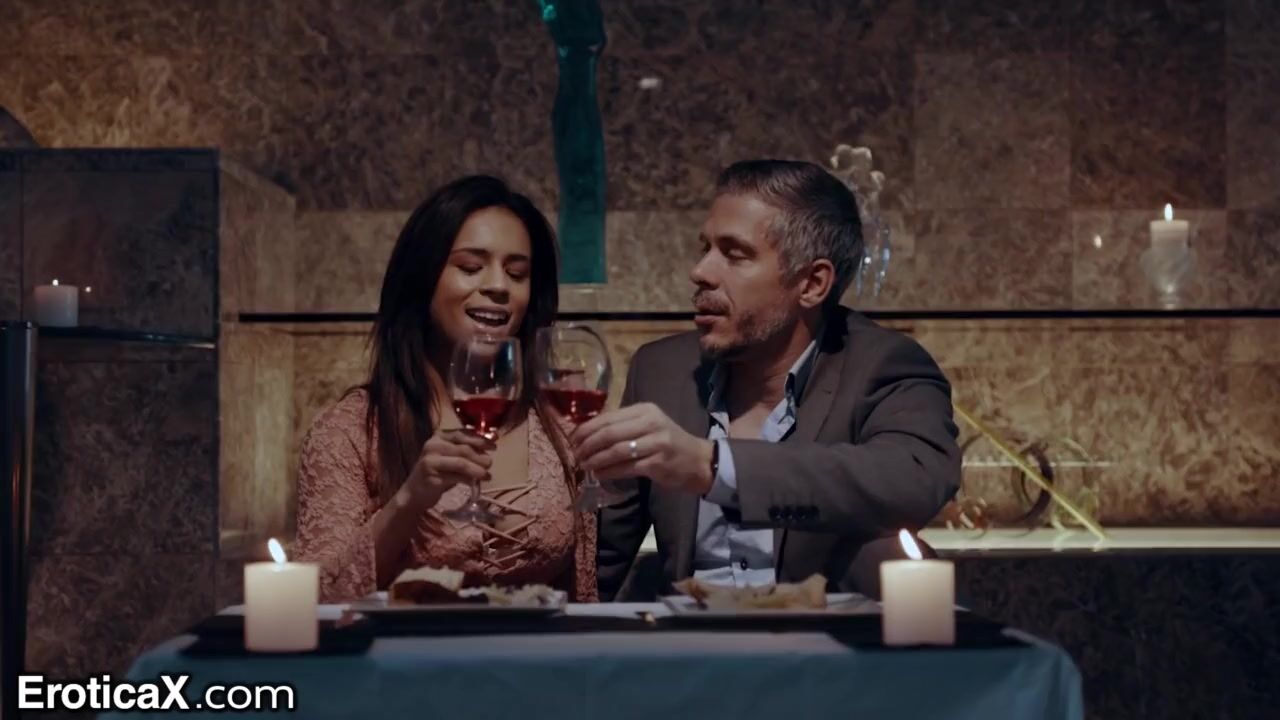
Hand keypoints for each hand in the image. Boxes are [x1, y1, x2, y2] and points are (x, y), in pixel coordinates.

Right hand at [402, 430, 494, 508]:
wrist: (414, 492)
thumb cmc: (437, 472)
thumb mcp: (451, 457)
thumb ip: (467, 448)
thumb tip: (492, 439)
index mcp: (439, 436)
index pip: (463, 434)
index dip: (481, 439)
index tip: (494, 445)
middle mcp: (433, 445)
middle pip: (464, 448)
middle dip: (481, 456)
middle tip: (490, 463)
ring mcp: (431, 461)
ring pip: (461, 463)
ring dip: (477, 469)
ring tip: (487, 475)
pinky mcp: (432, 477)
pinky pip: (457, 477)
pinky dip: (470, 481)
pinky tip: (477, 484)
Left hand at [569, 403, 714, 494]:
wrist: (698, 461)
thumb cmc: (667, 442)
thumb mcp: (647, 425)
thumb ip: (622, 425)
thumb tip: (587, 433)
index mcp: (645, 410)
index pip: (608, 417)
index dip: (586, 428)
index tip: (572, 439)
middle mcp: (651, 423)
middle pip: (610, 433)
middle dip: (587, 445)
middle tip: (575, 455)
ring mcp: (656, 443)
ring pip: (616, 451)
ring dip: (596, 459)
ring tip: (584, 465)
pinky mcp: (657, 463)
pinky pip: (626, 467)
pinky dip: (609, 471)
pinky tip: (598, 474)